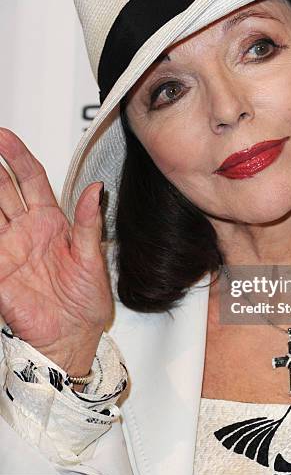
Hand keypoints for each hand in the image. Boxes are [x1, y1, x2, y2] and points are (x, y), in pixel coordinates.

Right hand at [0, 128, 113, 378]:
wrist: (75, 336)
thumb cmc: (86, 300)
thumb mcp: (92, 257)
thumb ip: (90, 222)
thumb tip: (97, 189)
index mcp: (51, 222)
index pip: (30, 179)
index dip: (17, 156)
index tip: (4, 137)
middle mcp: (26, 231)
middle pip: (2, 189)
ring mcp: (7, 250)